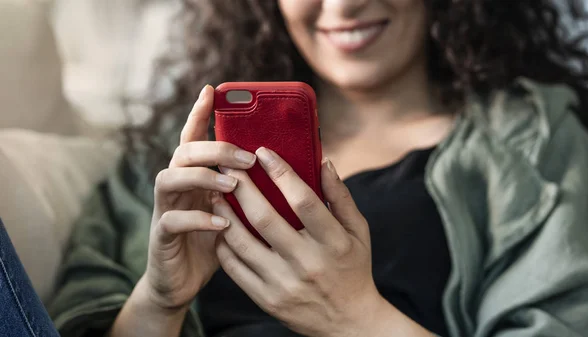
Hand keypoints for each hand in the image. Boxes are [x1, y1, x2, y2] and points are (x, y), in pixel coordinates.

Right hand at [143, 85, 256, 310]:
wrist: (182, 281)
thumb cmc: (214, 241)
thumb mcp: (234, 210)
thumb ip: (247, 189)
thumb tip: (284, 168)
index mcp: (195, 176)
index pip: (195, 138)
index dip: (200, 114)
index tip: (212, 91)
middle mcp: (177, 186)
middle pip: (183, 152)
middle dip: (214, 148)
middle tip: (246, 157)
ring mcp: (165, 208)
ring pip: (170, 177)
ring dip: (203, 177)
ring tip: (233, 185)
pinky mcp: (162, 235)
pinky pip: (172, 220)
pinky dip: (198, 218)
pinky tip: (223, 222)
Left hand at [212, 147, 385, 336]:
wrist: (349, 322)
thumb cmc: (354, 268)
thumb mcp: (359, 232)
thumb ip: (341, 197)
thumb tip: (324, 161)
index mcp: (334, 243)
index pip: (303, 201)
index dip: (281, 173)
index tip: (263, 152)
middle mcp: (307, 263)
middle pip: (265, 219)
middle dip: (243, 186)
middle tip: (228, 163)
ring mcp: (284, 284)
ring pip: (243, 243)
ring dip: (225, 212)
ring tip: (215, 191)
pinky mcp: (267, 300)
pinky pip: (235, 268)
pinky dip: (224, 244)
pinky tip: (219, 225)